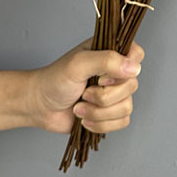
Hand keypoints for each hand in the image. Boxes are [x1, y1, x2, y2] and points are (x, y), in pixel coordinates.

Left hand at [26, 37, 143, 134]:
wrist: (40, 106)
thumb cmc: (55, 79)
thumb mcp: (79, 64)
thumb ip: (106, 61)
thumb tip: (134, 67)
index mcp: (110, 52)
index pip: (137, 54)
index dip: (126, 68)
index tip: (103, 77)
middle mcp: (115, 71)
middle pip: (132, 85)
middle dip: (105, 96)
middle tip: (85, 93)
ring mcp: (113, 93)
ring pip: (127, 106)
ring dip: (100, 112)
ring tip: (80, 107)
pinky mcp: (110, 113)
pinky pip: (122, 122)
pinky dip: (101, 124)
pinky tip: (85, 119)